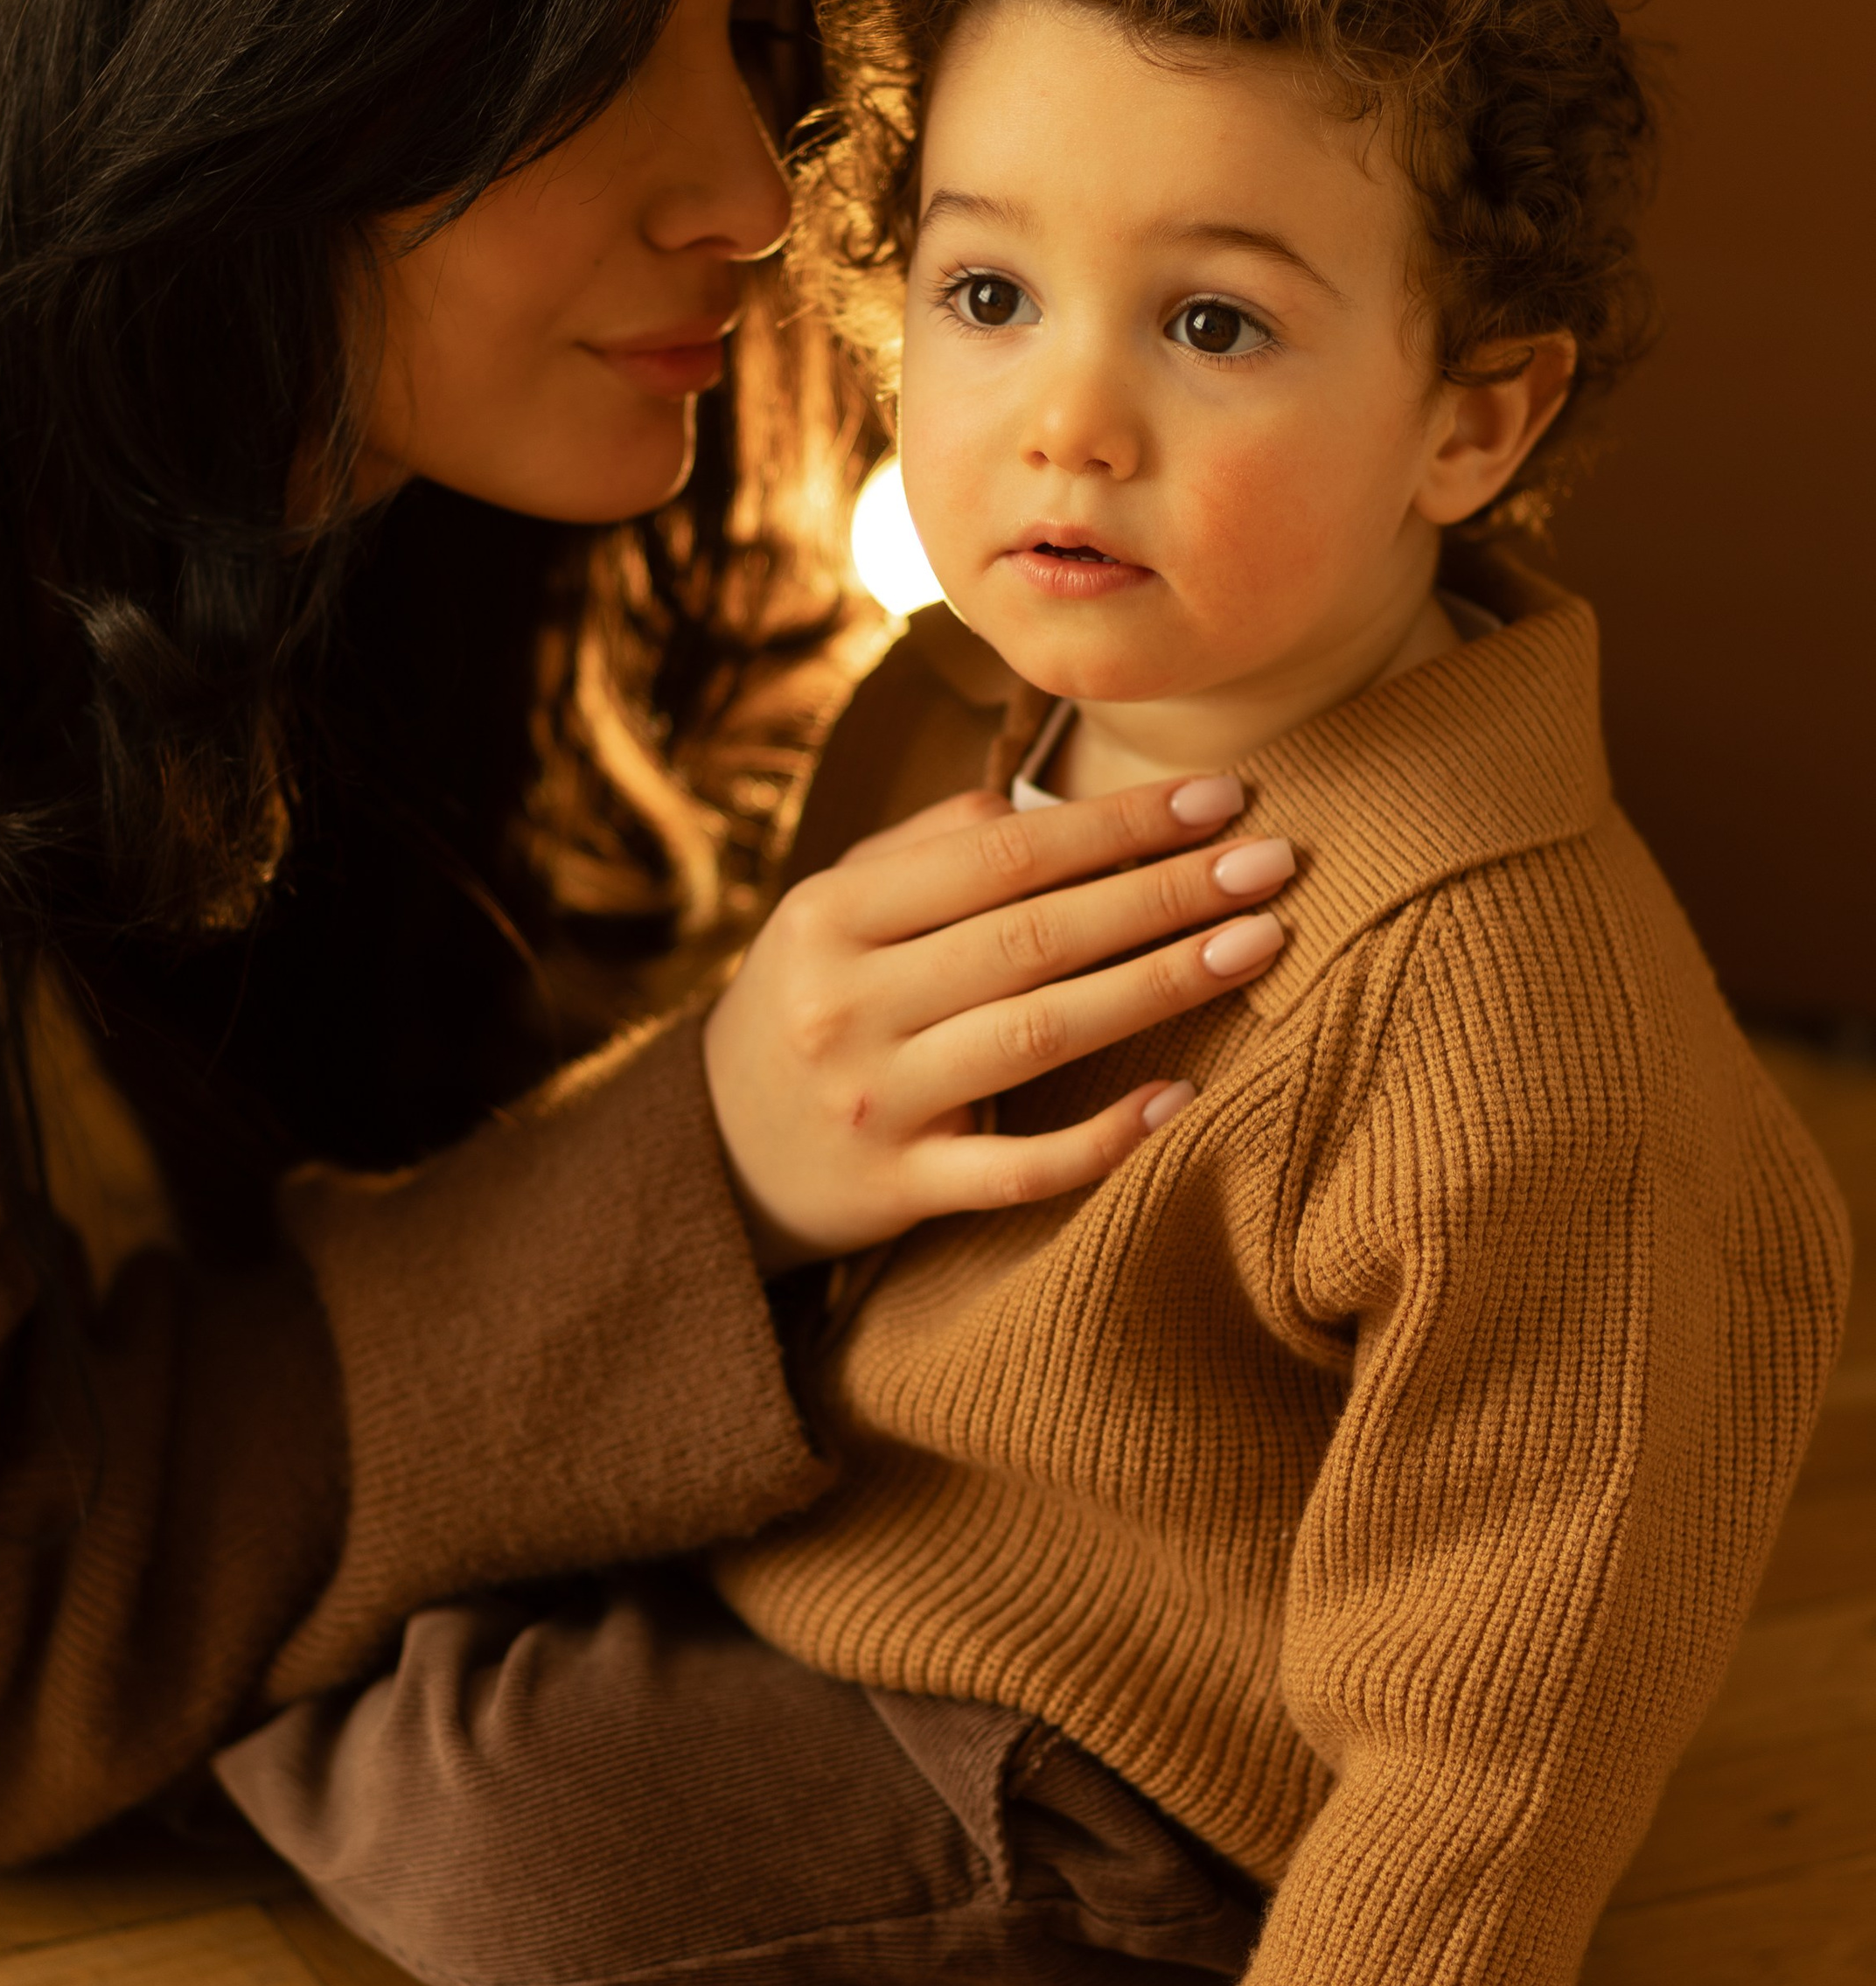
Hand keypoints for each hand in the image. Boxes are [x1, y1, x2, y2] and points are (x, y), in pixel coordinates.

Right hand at [703, 775, 1291, 1269]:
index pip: (1001, 854)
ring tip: (1259, 944)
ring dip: (1160, 985)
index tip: (1221, 797)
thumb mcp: (833, 910)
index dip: (1118, 824)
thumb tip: (1041, 803)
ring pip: (1038, 1036)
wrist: (711, 1152)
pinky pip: (1018, 1169)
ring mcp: (874, 1101)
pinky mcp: (898, 1189)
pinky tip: (1182, 1096)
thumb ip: (928, 848)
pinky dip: (1103, 1136)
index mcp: (831, 914)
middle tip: (1274, 863)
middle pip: (1034, 937)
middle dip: (1166, 893)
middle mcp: (847, 1002)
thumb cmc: (808, 1004)